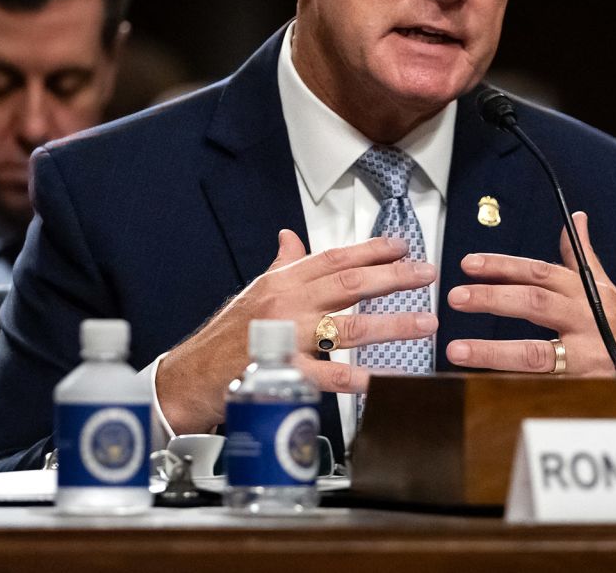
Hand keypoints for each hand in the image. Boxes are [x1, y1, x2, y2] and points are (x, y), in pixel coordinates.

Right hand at [157, 230, 438, 432]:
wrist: (189, 376)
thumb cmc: (225, 336)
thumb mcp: (254, 292)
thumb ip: (282, 265)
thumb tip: (291, 236)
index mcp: (284, 281)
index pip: (335, 257)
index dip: (372, 249)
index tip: (404, 246)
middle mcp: (288, 303)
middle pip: (349, 283)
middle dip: (393, 277)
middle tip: (427, 274)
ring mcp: (287, 338)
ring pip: (348, 326)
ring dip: (392, 324)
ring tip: (426, 323)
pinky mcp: (283, 373)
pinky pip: (327, 376)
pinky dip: (358, 378)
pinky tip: (385, 379)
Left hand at [444, 212, 615, 377]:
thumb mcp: (605, 288)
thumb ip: (582, 256)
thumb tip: (575, 219)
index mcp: (584, 292)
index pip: (539, 272)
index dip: (503, 265)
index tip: (468, 264)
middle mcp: (585, 319)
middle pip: (534, 304)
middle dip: (493, 298)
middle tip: (455, 297)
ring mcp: (585, 355)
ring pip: (535, 352)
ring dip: (492, 351)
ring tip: (456, 349)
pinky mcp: (583, 387)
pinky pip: (543, 387)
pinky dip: (513, 386)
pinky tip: (482, 385)